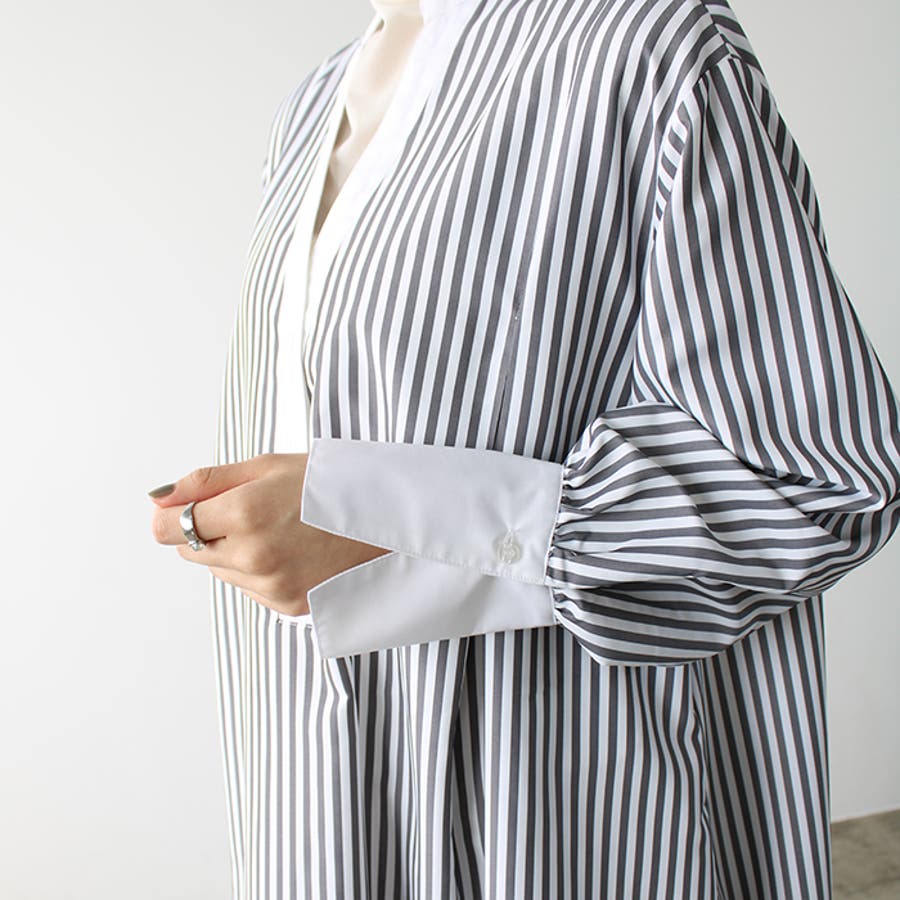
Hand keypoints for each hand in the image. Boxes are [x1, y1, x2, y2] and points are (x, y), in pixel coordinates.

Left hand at [148, 452, 391, 615]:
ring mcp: (271, 586)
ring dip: (233, 552)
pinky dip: (258, 571)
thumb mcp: (268, 466)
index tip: (185, 506)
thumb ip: (206, 482)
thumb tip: (158, 497)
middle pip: (190, 551)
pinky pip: (249, 589)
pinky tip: (291, 550)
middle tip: (253, 509)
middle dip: (209, 528)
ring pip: (220, 571)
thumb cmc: (334, 486)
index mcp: (245, 512)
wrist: (390, 520)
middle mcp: (253, 556)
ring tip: (279, 529)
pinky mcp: (287, 606)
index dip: (171, 514)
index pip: (166, 527)